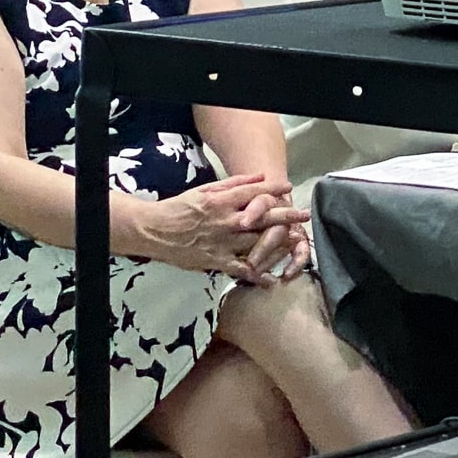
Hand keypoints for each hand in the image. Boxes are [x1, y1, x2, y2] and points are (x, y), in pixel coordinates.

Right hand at [136, 173, 308, 281]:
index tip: (289, 187)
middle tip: (304, 215)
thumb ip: (233, 183)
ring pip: (255, 243)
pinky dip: (256, 275)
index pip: (253, 192)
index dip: (273, 189)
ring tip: (297, 241)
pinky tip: (271, 280)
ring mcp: (221, 242)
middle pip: (261, 218)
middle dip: (286, 215)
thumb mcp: (205, 189)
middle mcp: (225, 221)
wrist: (153, 230)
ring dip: (278, 243)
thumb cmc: (179, 207)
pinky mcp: (215, 261)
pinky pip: (240, 269)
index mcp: (221, 201)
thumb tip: (259, 177)